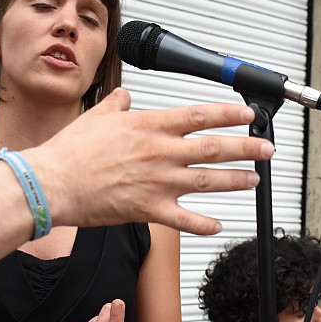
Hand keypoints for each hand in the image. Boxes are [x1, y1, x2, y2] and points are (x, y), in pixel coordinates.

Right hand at [28, 90, 274, 235]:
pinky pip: (185, 219)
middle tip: (267, 148)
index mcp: (150, 126)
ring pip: (208, 181)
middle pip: (214, 147)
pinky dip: (204, 224)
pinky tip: (219, 224)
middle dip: (246, 147)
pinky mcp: (149, 209)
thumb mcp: (98, 116)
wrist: (53, 183)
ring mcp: (158, 182)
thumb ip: (118, 104)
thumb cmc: (71, 151)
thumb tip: (126, 97)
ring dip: (236, 180)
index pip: (199, 115)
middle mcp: (160, 152)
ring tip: (254, 179)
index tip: (248, 114)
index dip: (229, 114)